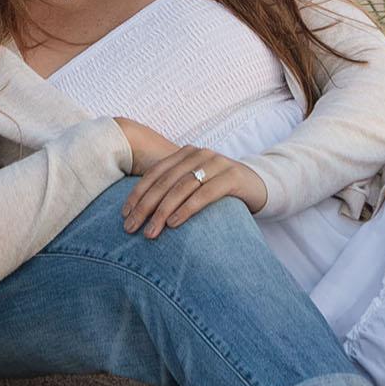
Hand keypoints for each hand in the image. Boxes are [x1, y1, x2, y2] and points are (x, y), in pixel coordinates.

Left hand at [119, 132, 268, 237]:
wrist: (261, 185)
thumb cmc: (220, 190)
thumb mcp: (195, 184)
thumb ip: (173, 189)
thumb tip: (139, 211)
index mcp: (185, 153)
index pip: (154, 172)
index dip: (137, 193)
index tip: (124, 214)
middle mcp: (199, 154)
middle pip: (165, 181)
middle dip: (145, 206)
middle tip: (130, 228)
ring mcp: (217, 163)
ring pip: (182, 187)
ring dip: (162, 212)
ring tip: (150, 232)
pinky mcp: (232, 177)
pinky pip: (205, 194)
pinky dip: (186, 209)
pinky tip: (174, 223)